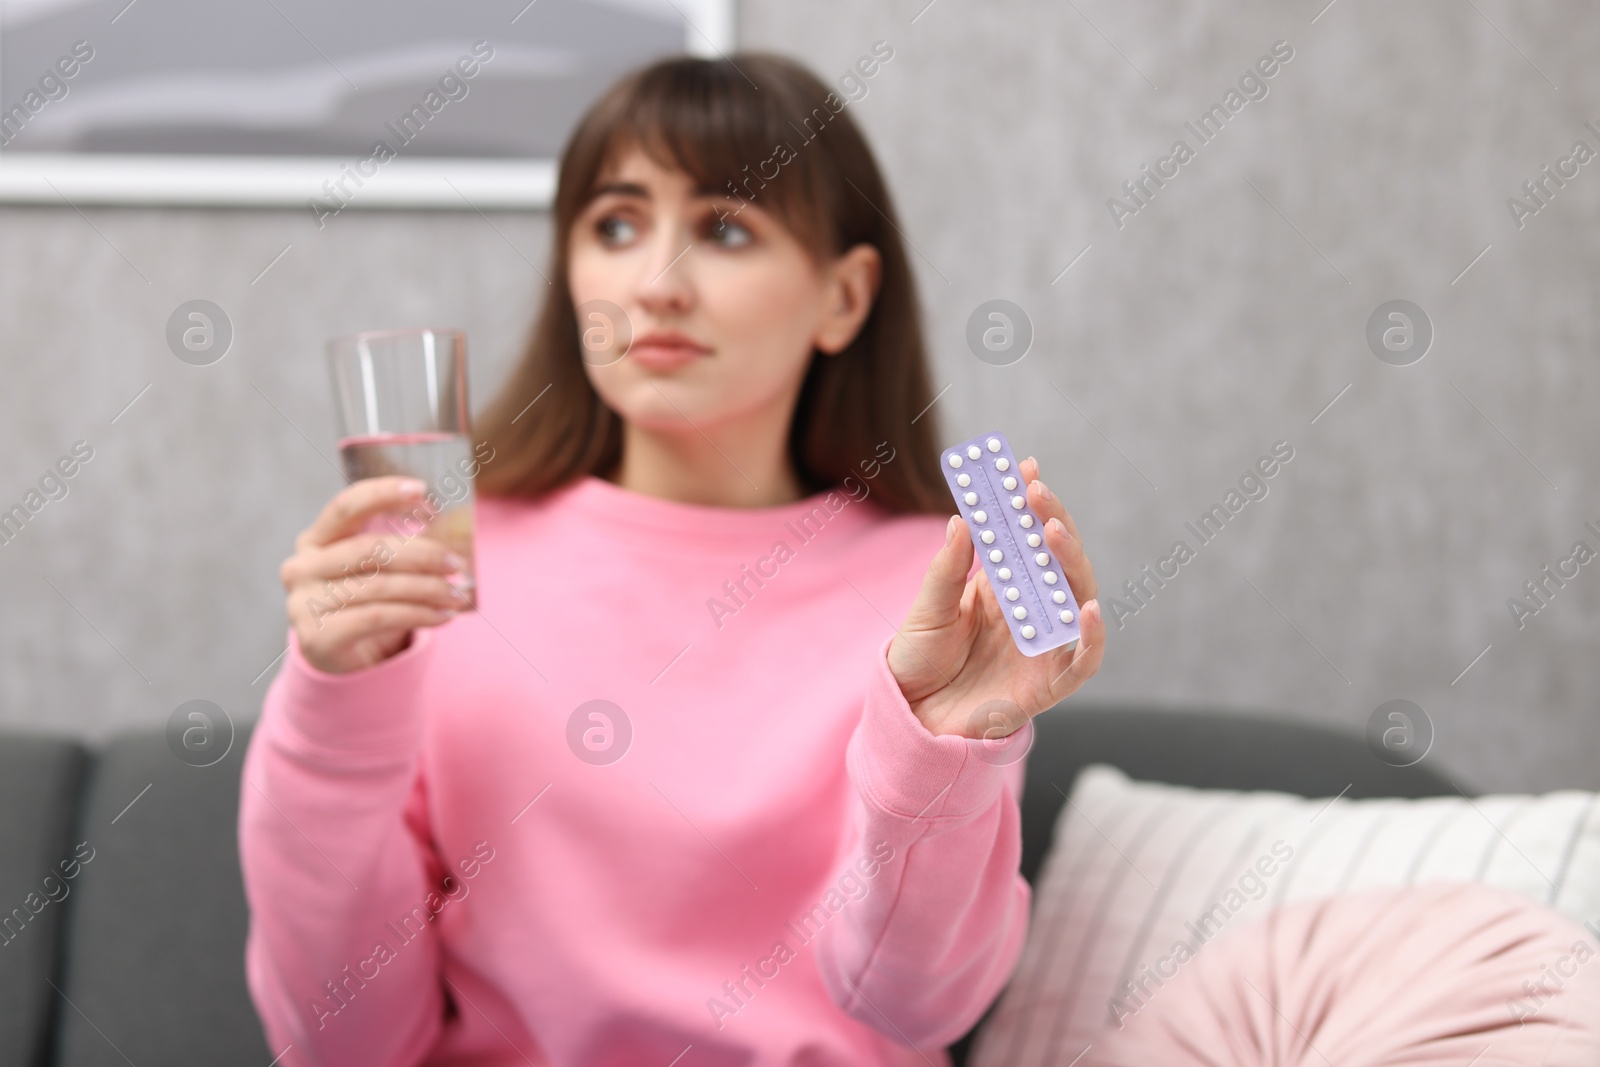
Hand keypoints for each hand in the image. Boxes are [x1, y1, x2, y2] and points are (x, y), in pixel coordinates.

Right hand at [280, 476, 466, 673]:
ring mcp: (304, 603)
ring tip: (457, 595)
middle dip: (422, 554)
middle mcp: (302, 567)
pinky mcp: (317, 637)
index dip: (382, 494)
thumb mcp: (376, 569)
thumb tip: (455, 533)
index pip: (346, 507)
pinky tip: (443, 616)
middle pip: (370, 549)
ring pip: (379, 586)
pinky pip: (378, 617)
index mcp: (314, 539)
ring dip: (428, 589)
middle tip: (457, 565)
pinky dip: (418, 614)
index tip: (421, 489)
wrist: (341, 656)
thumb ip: (401, 546)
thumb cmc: (365, 600)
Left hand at [888, 456, 1104, 738]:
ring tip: (1053, 531)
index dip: (1028, 503)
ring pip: (1077, 597)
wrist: (911, 717)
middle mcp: (1032, 609)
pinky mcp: (1050, 683)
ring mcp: (1045, 644)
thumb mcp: (928, 608)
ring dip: (1071, 563)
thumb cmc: (920, 660)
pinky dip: (1092, 636)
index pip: (1027, 536)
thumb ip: (947, 569)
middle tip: (1035, 491)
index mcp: (1003, 585)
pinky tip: (1087, 608)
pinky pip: (1083, 660)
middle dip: (1051, 520)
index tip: (1023, 467)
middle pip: (1056, 560)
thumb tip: (961, 519)